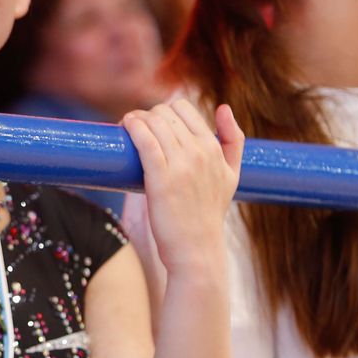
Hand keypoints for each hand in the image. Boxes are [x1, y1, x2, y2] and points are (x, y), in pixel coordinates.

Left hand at [122, 101, 244, 277]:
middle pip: (164, 113)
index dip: (162, 110)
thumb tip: (223, 107)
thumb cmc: (207, 214)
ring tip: (124, 128)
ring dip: (134, 119)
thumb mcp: (231, 176)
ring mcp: (181, 164)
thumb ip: (233, 141)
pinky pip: (145, 140)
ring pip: (153, 122)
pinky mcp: (161, 178)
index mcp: (214, 148)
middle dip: (145, 115)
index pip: (183, 108)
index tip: (150, 123)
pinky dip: (132, 126)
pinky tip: (124, 126)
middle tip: (133, 128)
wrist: (197, 250)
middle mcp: (200, 152)